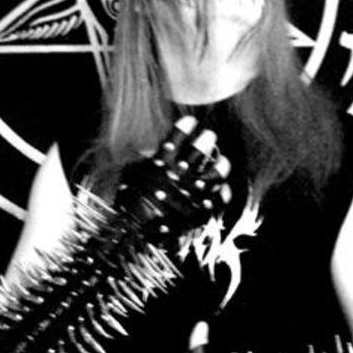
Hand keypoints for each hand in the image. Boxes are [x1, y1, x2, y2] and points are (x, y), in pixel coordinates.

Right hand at [115, 116, 230, 239]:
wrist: (134, 232)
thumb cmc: (129, 201)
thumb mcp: (131, 174)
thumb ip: (144, 159)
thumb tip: (150, 150)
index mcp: (163, 162)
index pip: (178, 135)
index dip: (186, 125)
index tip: (190, 121)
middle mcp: (181, 174)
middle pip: (202, 149)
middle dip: (207, 139)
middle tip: (208, 136)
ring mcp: (193, 192)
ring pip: (217, 171)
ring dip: (222, 163)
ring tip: (222, 160)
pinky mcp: (201, 210)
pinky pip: (220, 198)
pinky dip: (223, 192)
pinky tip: (223, 188)